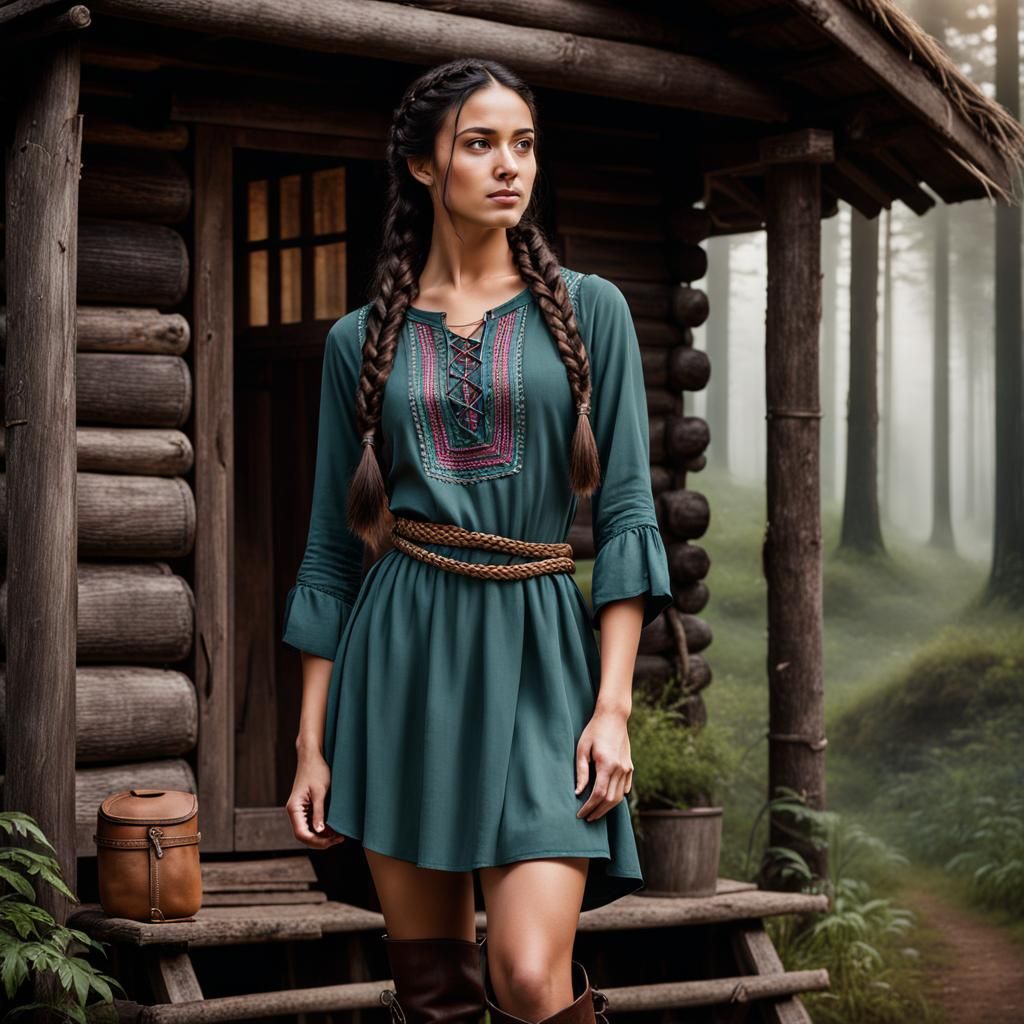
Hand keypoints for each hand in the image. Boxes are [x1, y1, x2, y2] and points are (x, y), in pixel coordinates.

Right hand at [286, 751, 346, 848]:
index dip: (317, 841)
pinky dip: (323, 828)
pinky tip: (335, 828)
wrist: (313, 756)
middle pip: (305, 835)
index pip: (302, 834)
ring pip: (309, 831)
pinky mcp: (307, 807)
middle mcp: (295, 812)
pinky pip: (313, 823)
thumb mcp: (320, 792)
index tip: (332, 841)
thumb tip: (320, 831)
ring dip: (323, 835)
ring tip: (339, 835)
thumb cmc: (316, 771)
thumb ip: (319, 812)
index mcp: (294, 808)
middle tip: (339, 840)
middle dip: (321, 841)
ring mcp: (301, 810)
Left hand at [574, 707, 633, 822]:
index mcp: (607, 765)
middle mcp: (620, 769)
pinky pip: (625, 788)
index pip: (598, 794)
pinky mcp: (630, 767)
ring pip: (619, 797)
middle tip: (586, 818)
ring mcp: (627, 769)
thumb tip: (578, 792)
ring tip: (595, 812)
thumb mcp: (582, 748)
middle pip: (610, 800)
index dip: (589, 807)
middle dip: (598, 812)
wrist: (614, 716)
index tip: (580, 814)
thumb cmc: (594, 731)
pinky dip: (617, 797)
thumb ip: (581, 772)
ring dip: (607, 808)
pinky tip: (608, 800)